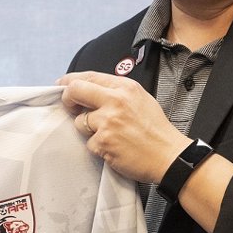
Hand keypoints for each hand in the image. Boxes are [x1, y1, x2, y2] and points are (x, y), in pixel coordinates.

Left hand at [58, 71, 189, 182]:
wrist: (169, 156)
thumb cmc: (157, 131)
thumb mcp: (141, 99)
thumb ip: (116, 92)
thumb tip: (92, 91)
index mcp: (125, 87)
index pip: (89, 76)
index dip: (70, 81)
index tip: (63, 85)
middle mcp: (115, 101)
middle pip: (75, 91)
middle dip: (67, 98)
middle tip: (70, 107)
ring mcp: (108, 122)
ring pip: (80, 121)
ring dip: (89, 130)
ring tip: (110, 134)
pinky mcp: (103, 141)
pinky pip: (89, 142)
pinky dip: (98, 147)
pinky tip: (114, 147)